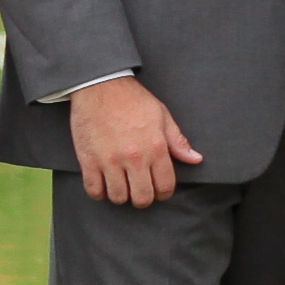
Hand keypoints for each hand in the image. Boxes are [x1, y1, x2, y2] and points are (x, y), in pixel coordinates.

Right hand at [70, 74, 201, 205]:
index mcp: (156, 148)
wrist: (101, 86)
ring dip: (121, 196)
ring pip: (118, 197)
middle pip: (142, 198)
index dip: (164, 193)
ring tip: (121, 186)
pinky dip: (99, 192)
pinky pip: (94, 190)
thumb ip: (178, 141)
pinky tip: (103, 184)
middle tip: (140, 191)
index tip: (159, 191)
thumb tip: (195, 159)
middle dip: (143, 199)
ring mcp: (110, 160)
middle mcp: (134, 158)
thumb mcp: (162, 116)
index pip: (165, 185)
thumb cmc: (133, 100)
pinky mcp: (89, 160)